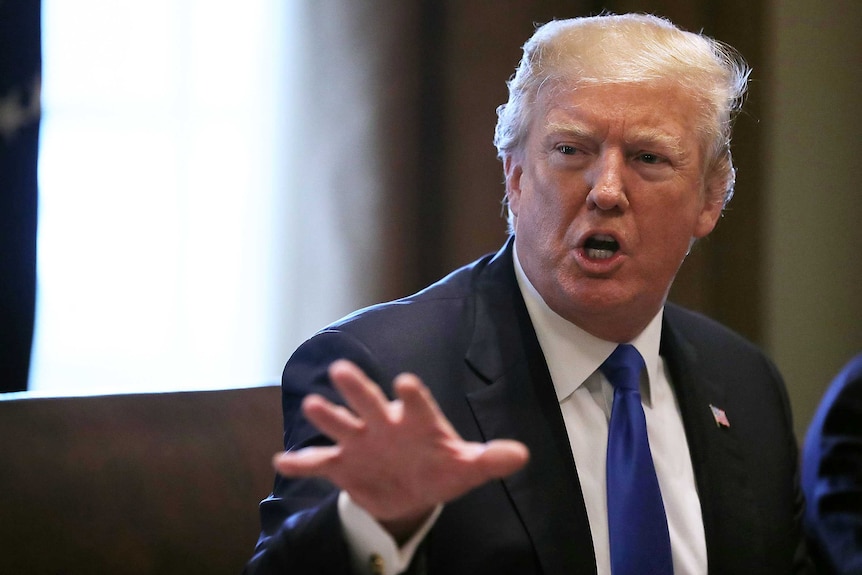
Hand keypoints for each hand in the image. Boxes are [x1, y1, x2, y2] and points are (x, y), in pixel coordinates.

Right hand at [273, 359, 528, 541]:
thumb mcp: (466, 468)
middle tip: (342, 370)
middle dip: (357, 388)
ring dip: (327, 417)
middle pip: (369, 402)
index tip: (406, 383)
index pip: (416, 403)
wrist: (411, 490)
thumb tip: (520, 455)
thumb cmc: (442, 468)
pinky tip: (283, 460)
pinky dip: (301, 463)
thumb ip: (489, 460)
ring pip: (341, 425)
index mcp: (417, 421)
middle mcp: (385, 425)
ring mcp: (361, 443)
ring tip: (313, 406)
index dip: (411, 395)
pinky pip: (319, 463)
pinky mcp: (343, 465)